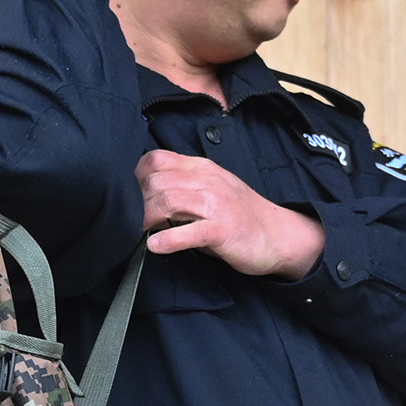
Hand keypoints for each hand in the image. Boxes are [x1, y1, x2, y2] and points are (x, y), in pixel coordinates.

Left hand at [137, 149, 324, 278]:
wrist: (279, 234)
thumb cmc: (240, 215)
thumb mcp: (211, 190)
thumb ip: (182, 186)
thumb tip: (143, 196)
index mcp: (201, 168)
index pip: (157, 159)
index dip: (135, 176)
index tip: (126, 196)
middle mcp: (207, 181)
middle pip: (157, 180)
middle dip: (136, 201)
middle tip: (126, 220)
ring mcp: (216, 204)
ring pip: (170, 200)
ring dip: (146, 217)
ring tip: (135, 231)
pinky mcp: (222, 230)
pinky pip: (190, 232)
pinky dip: (169, 240)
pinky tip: (154, 246)